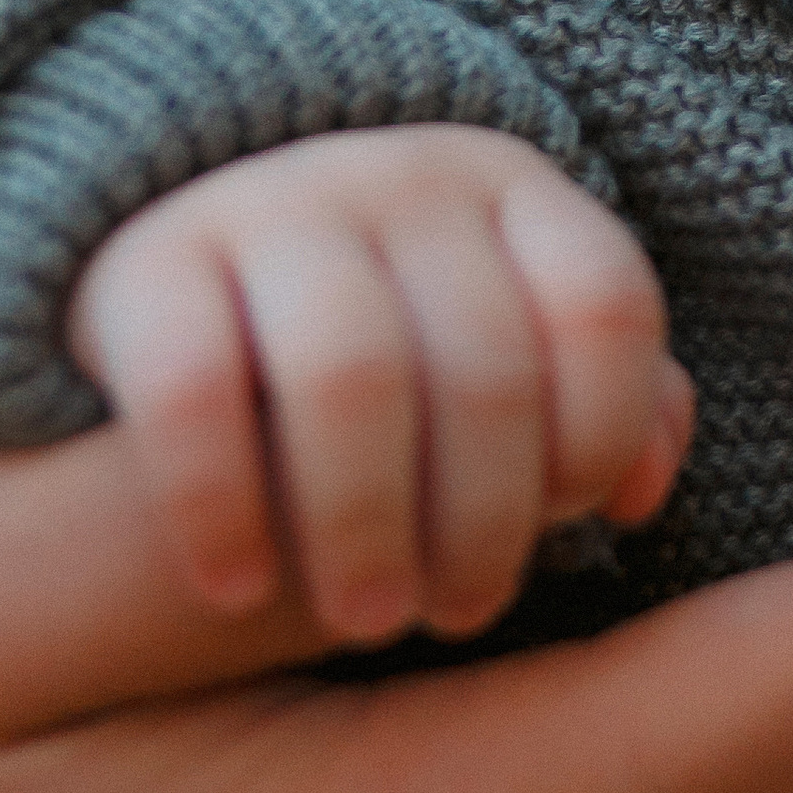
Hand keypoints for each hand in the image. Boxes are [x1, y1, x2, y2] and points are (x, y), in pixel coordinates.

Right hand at [65, 122, 692, 640]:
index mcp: (511, 188)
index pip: (605, 304)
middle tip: (457, 613)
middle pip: (484, 363)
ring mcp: (275, 204)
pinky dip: (218, 503)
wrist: (189, 254)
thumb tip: (645, 490)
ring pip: (352, 375)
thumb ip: (602, 399)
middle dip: (486, 518)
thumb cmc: (396, 328)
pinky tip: (233, 587)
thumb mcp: (509, 336)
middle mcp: (404, 176)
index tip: (567, 523)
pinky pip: (193, 387)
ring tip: (368, 617)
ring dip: (368, 522)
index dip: (602, 432)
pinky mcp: (148, 260)